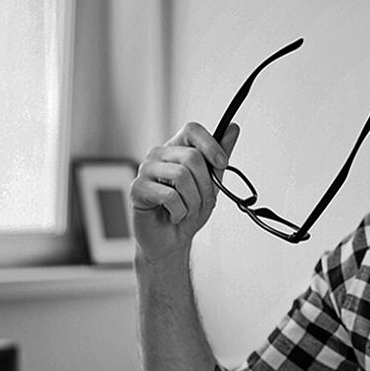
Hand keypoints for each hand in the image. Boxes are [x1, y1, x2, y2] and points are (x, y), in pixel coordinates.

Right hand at [130, 122, 239, 262]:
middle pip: (192, 156)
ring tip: (188, 211)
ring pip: (181, 175)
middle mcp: (158, 155)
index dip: (211, 144)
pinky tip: (174, 215)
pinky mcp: (137, 189)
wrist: (171, 241)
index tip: (222, 163)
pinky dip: (179, 211)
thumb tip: (232, 129)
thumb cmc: (187, 212)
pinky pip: (169, 195)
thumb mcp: (210, 184)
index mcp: (176, 149)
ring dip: (193, 201)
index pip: (192, 130)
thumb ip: (218, 157)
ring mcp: (145, 170)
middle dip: (205, 186)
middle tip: (203, 202)